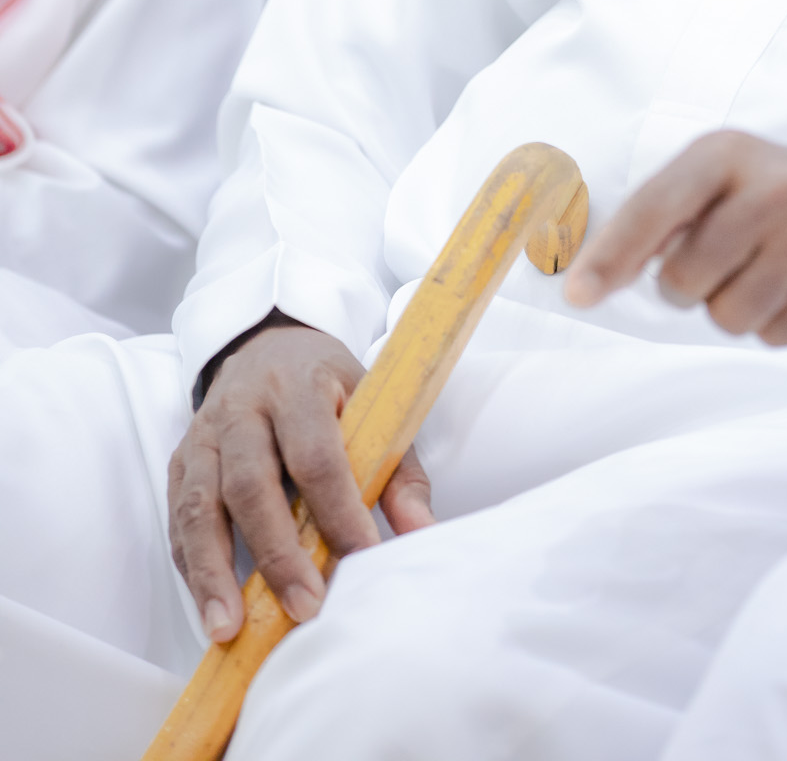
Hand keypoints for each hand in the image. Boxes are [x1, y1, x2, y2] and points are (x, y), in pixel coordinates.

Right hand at [168, 319, 434, 642]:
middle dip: (277, 553)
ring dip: (214, 573)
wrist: (268, 344)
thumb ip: (398, 471)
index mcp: (297, 386)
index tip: (362, 559)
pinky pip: (179, 519)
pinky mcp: (180, 461)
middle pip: (250, 484)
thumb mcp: (372, 405)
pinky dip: (193, 567)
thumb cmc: (327, 386)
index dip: (337, 511)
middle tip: (305, 606)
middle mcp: (242, 407)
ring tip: (229, 628)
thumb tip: (421, 531)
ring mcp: (203, 434)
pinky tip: (211, 606)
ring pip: (200, 506)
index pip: (315, 454)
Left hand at [563, 133, 786, 342]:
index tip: (579, 295)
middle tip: (721, 262)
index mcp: (726, 154)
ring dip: (735, 307)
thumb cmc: (772, 188)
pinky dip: (776, 323)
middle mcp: (775, 187)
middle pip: (684, 281)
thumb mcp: (716, 172)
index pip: (654, 209)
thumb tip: (591, 274)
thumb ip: (658, 212)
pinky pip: (777, 337)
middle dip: (689, 287)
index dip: (610, 258)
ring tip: (764, 271)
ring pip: (729, 318)